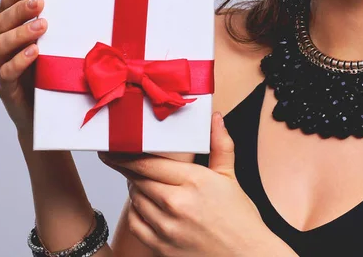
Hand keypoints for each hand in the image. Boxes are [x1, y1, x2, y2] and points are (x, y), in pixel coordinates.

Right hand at [0, 0, 72, 136]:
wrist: (49, 109)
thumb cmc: (49, 66)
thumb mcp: (56, 33)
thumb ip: (57, 1)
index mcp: (2, 28)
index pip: (5, 4)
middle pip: (1, 22)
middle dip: (20, 11)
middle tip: (41, 3)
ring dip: (20, 33)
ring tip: (42, 27)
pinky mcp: (2, 87)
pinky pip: (5, 71)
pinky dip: (19, 60)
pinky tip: (35, 52)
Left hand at [98, 112, 283, 256]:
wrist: (246, 256)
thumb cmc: (239, 220)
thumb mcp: (230, 177)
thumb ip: (220, 145)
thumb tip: (216, 119)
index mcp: (195, 182)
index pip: (148, 163)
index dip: (127, 155)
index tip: (116, 149)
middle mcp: (178, 204)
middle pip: (138, 180)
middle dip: (128, 169)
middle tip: (123, 161)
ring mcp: (168, 228)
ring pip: (136, 200)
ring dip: (134, 188)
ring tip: (141, 182)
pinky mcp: (162, 247)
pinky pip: (136, 223)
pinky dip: (135, 211)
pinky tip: (143, 205)